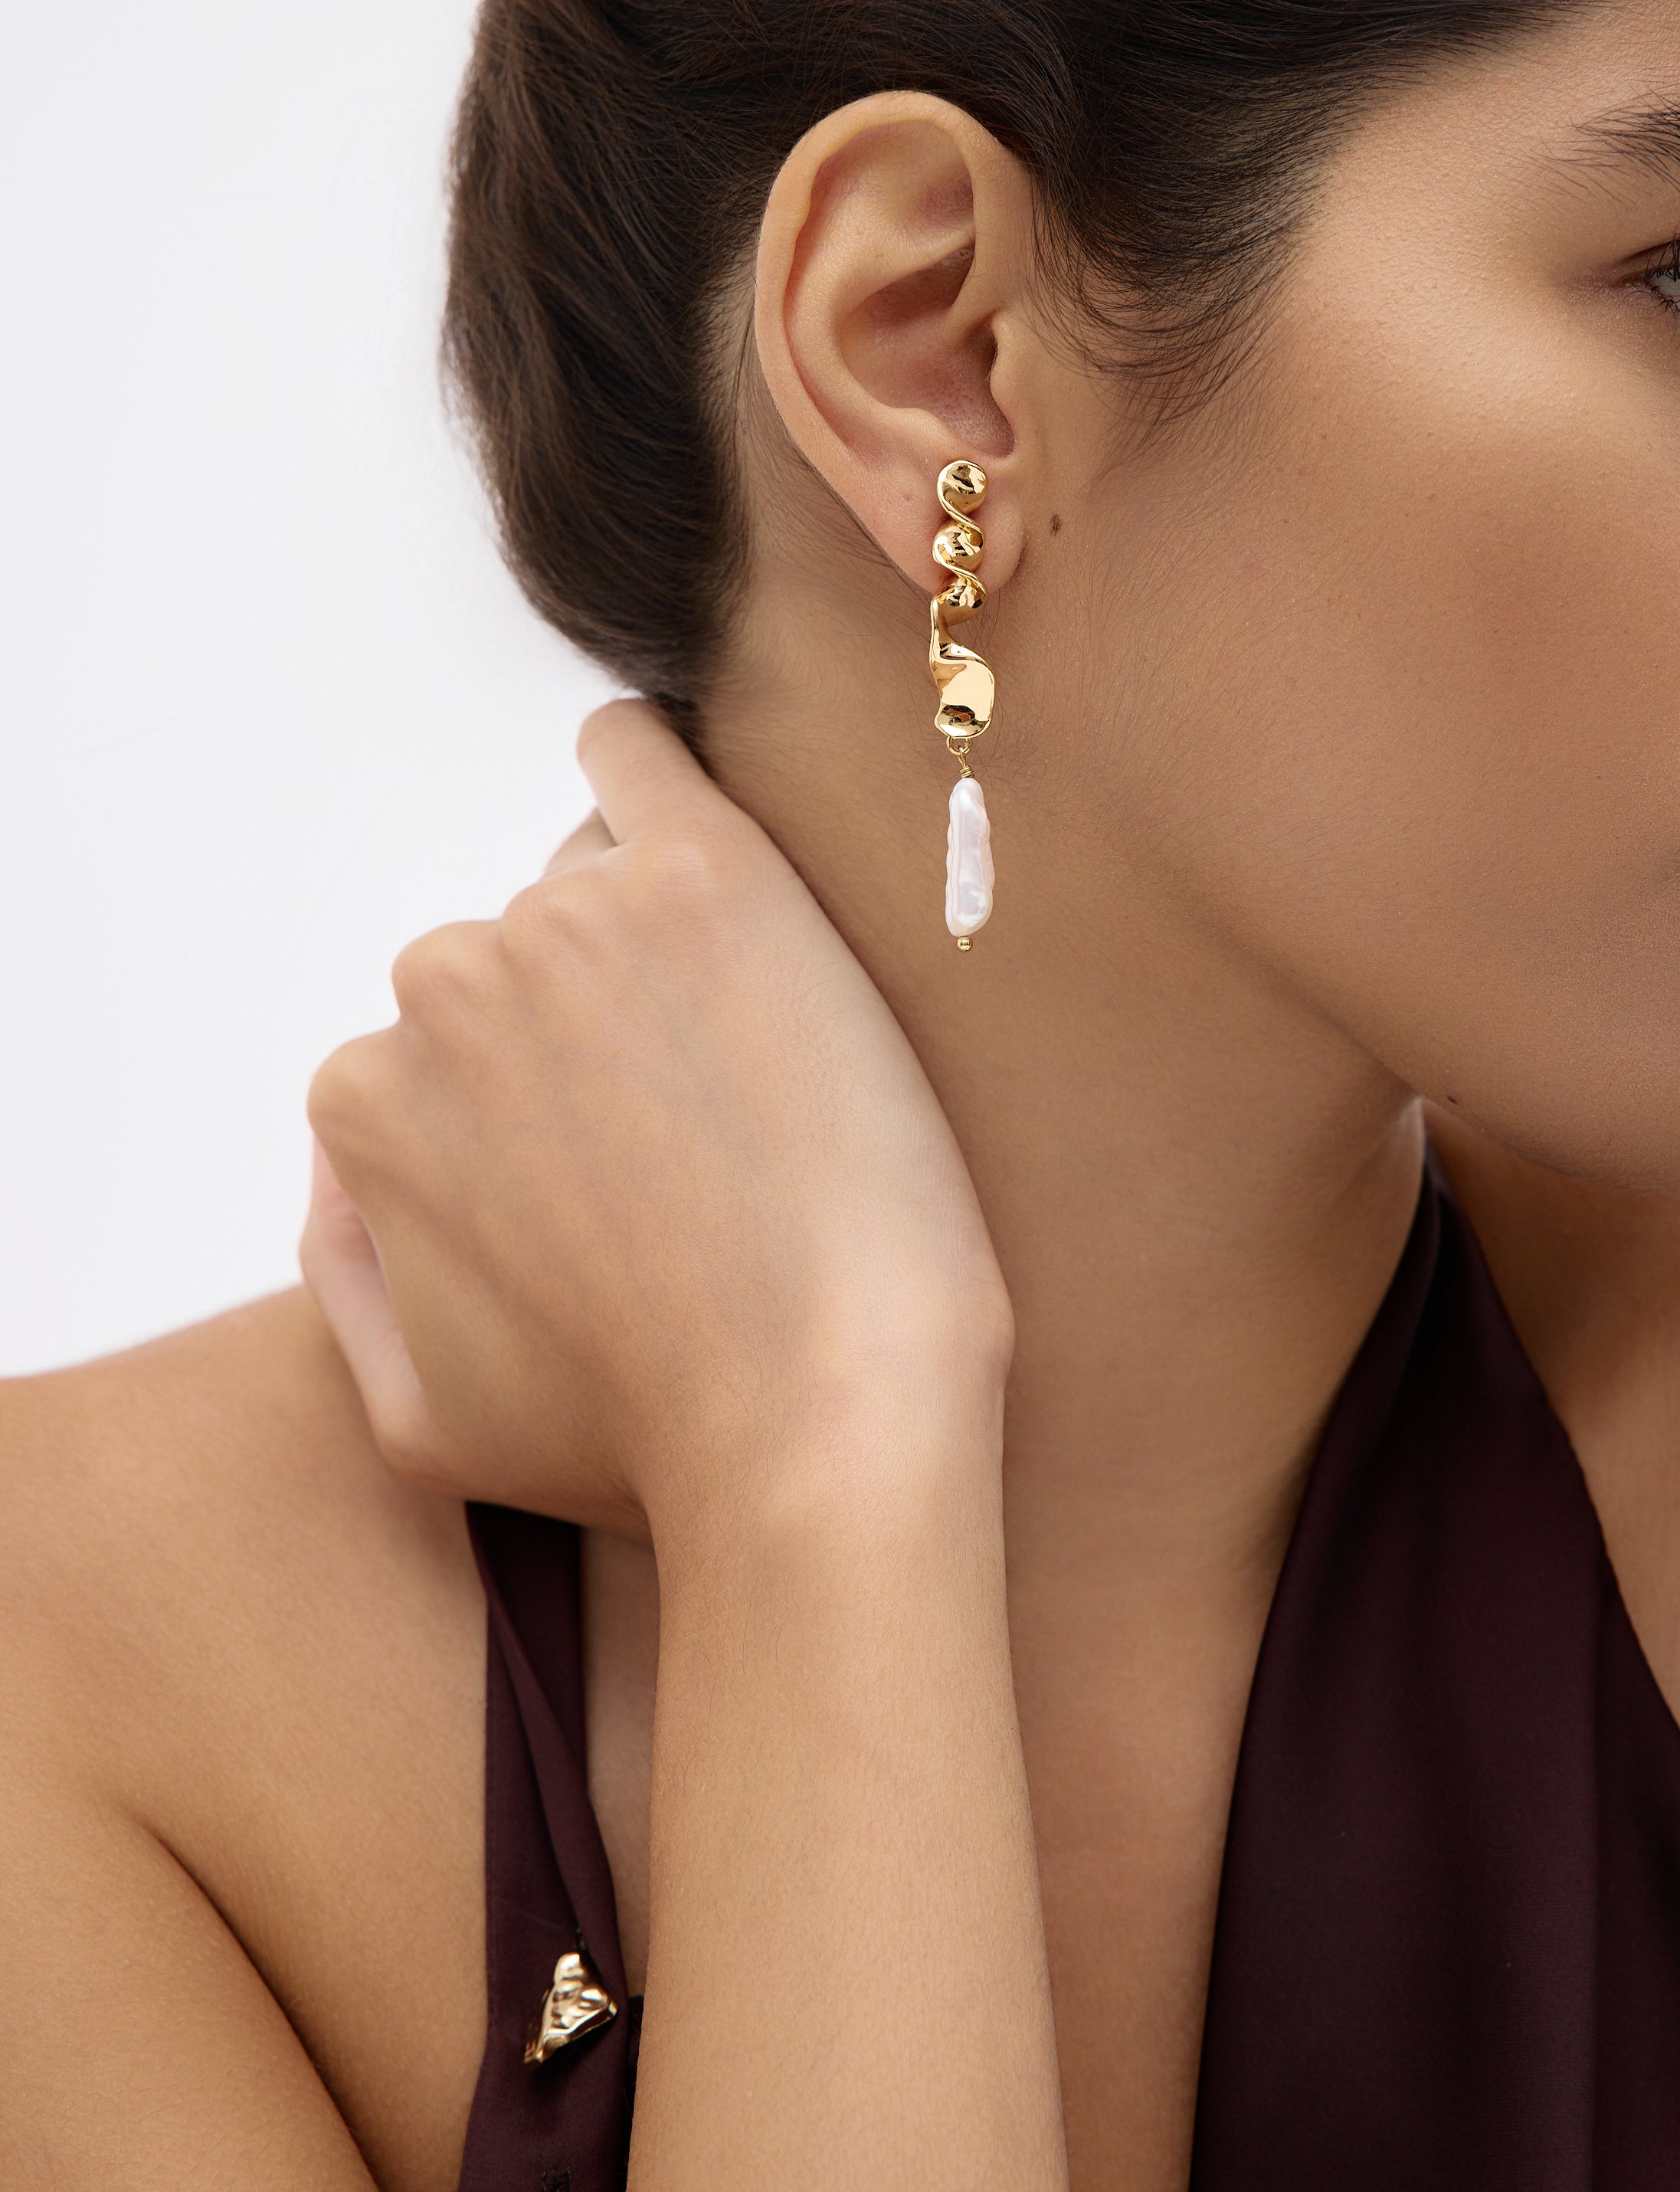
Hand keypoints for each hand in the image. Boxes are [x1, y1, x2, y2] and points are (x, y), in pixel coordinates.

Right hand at [303, 703, 1011, 1533]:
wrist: (823, 1423)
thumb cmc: (645, 1439)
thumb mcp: (419, 1416)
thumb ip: (345, 1274)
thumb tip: (344, 1168)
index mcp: (368, 1100)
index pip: (451, 1052)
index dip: (556, 1111)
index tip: (639, 1172)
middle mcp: (443, 988)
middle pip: (522, 963)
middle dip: (606, 1027)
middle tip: (713, 1133)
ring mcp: (572, 921)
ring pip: (598, 883)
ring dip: (662, 950)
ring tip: (757, 1076)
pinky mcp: (709, 878)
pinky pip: (639, 752)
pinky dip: (648, 766)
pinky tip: (688, 825)